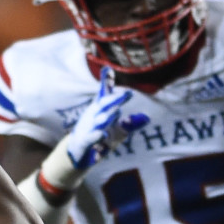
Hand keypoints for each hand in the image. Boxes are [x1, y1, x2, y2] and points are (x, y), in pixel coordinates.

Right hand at [36, 68, 150, 196]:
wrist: (77, 153)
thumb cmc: (100, 138)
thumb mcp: (117, 131)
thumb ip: (130, 123)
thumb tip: (147, 117)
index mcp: (101, 110)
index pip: (106, 95)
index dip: (106, 83)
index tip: (108, 70)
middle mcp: (94, 117)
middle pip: (104, 106)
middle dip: (115, 100)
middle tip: (128, 93)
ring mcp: (88, 129)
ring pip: (99, 121)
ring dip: (107, 116)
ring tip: (117, 111)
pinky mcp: (83, 142)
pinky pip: (90, 139)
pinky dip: (96, 136)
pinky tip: (104, 134)